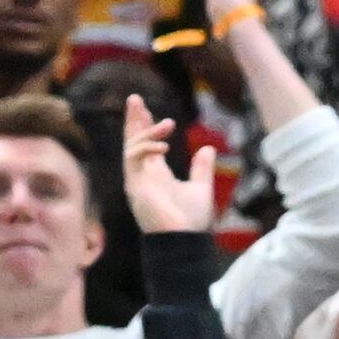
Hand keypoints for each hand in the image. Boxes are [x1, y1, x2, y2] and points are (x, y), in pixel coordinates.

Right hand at [119, 93, 219, 235]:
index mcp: (157, 175)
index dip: (146, 126)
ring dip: (146, 131)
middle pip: (133, 141)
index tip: (147, 109)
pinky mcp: (134, 186)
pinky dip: (146, 148)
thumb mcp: (201, 188)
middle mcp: (143, 175)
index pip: (146, 145)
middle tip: (134, 99)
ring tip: (167, 122)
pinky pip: (132, 159)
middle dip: (133, 120)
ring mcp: (136, 180)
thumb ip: (202, 169)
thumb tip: (207, 148)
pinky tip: (163, 146)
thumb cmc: (191, 221)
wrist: (185, 240)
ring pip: (131, 147)